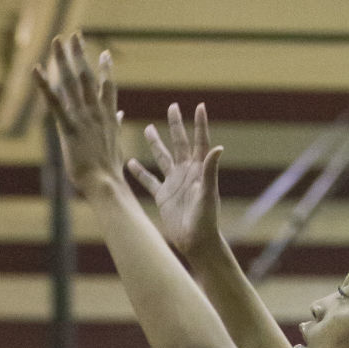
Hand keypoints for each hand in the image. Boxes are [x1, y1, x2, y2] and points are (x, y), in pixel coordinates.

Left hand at [32, 34, 124, 195]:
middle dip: (80, 54)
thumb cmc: (109, 169)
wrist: (105, 182)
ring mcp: (83, 117)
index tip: (105, 53)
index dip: (106, 69)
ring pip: (72, 82)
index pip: (108, 86)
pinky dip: (44, 85)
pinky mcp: (69, 127)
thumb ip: (116, 124)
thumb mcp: (115, 144)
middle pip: (87, 76)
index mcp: (108, 115)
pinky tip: (36, 69)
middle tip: (75, 35)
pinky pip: (54, 102)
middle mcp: (96, 111)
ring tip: (57, 41)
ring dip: (63, 60)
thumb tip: (120, 114)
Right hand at [127, 104, 223, 259]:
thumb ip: (210, 169)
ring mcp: (173, 183)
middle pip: (179, 143)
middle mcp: (185, 172)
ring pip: (162, 158)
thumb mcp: (207, 193)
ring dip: (156, 143)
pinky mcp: (163, 196)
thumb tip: (218, 146)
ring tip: (148, 128)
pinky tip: (130, 162)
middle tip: (173, 106)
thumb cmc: (205, 219)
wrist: (195, 242)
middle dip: (176, 125)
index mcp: (198, 169)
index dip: (199, 124)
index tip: (200, 106)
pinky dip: (140, 172)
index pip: (199, 141)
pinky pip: (149, 180)